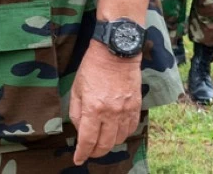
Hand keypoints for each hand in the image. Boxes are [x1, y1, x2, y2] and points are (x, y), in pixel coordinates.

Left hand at [70, 41, 141, 164]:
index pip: (88, 139)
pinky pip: (130, 129)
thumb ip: (77, 112)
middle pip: (105, 144)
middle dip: (95, 152)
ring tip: (101, 143)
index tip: (78, 159)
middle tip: (89, 153)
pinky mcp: (136, 107)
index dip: (82, 153)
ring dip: (109, 144)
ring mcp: (125, 111)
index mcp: (93, 108)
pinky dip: (122, 135)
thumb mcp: (76, 88)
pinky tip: (115, 132)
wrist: (116, 53)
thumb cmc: (92, 68)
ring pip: (119, 139)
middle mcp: (111, 113)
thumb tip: (80, 130)